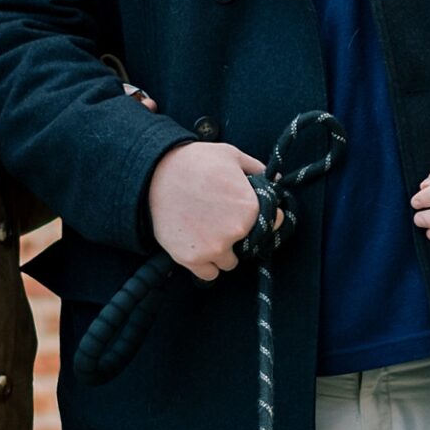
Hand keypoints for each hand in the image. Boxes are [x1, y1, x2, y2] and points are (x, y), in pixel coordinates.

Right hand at [148, 141, 266, 281]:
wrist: (154, 173)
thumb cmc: (194, 161)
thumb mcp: (231, 155)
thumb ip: (257, 169)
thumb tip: (275, 179)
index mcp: (250, 207)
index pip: (271, 225)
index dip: (262, 220)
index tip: (247, 217)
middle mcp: (236, 231)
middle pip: (249, 245)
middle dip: (240, 236)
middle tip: (220, 221)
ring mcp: (213, 248)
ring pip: (229, 262)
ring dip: (223, 253)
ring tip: (207, 233)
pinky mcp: (191, 258)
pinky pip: (209, 274)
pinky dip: (206, 265)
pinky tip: (199, 248)